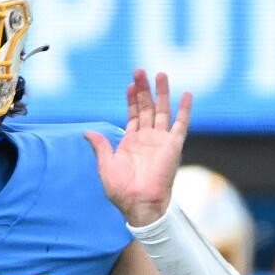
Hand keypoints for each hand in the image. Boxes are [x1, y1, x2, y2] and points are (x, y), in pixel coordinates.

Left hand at [84, 69, 192, 226]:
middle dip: (144, 89)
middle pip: (146, 107)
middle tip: (140, 70)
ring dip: (162, 93)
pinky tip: (187, 94)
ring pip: (162, 110)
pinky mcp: (173, 145)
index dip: (131, 99)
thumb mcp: (106, 165)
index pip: (132, 114)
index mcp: (131, 142)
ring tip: (161, 74)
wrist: (139, 204)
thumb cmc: (121, 190)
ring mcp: (161, 140)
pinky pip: (181, 124)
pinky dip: (185, 109)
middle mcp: (147, 138)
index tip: (130, 84)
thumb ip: (100, 146)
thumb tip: (87, 132)